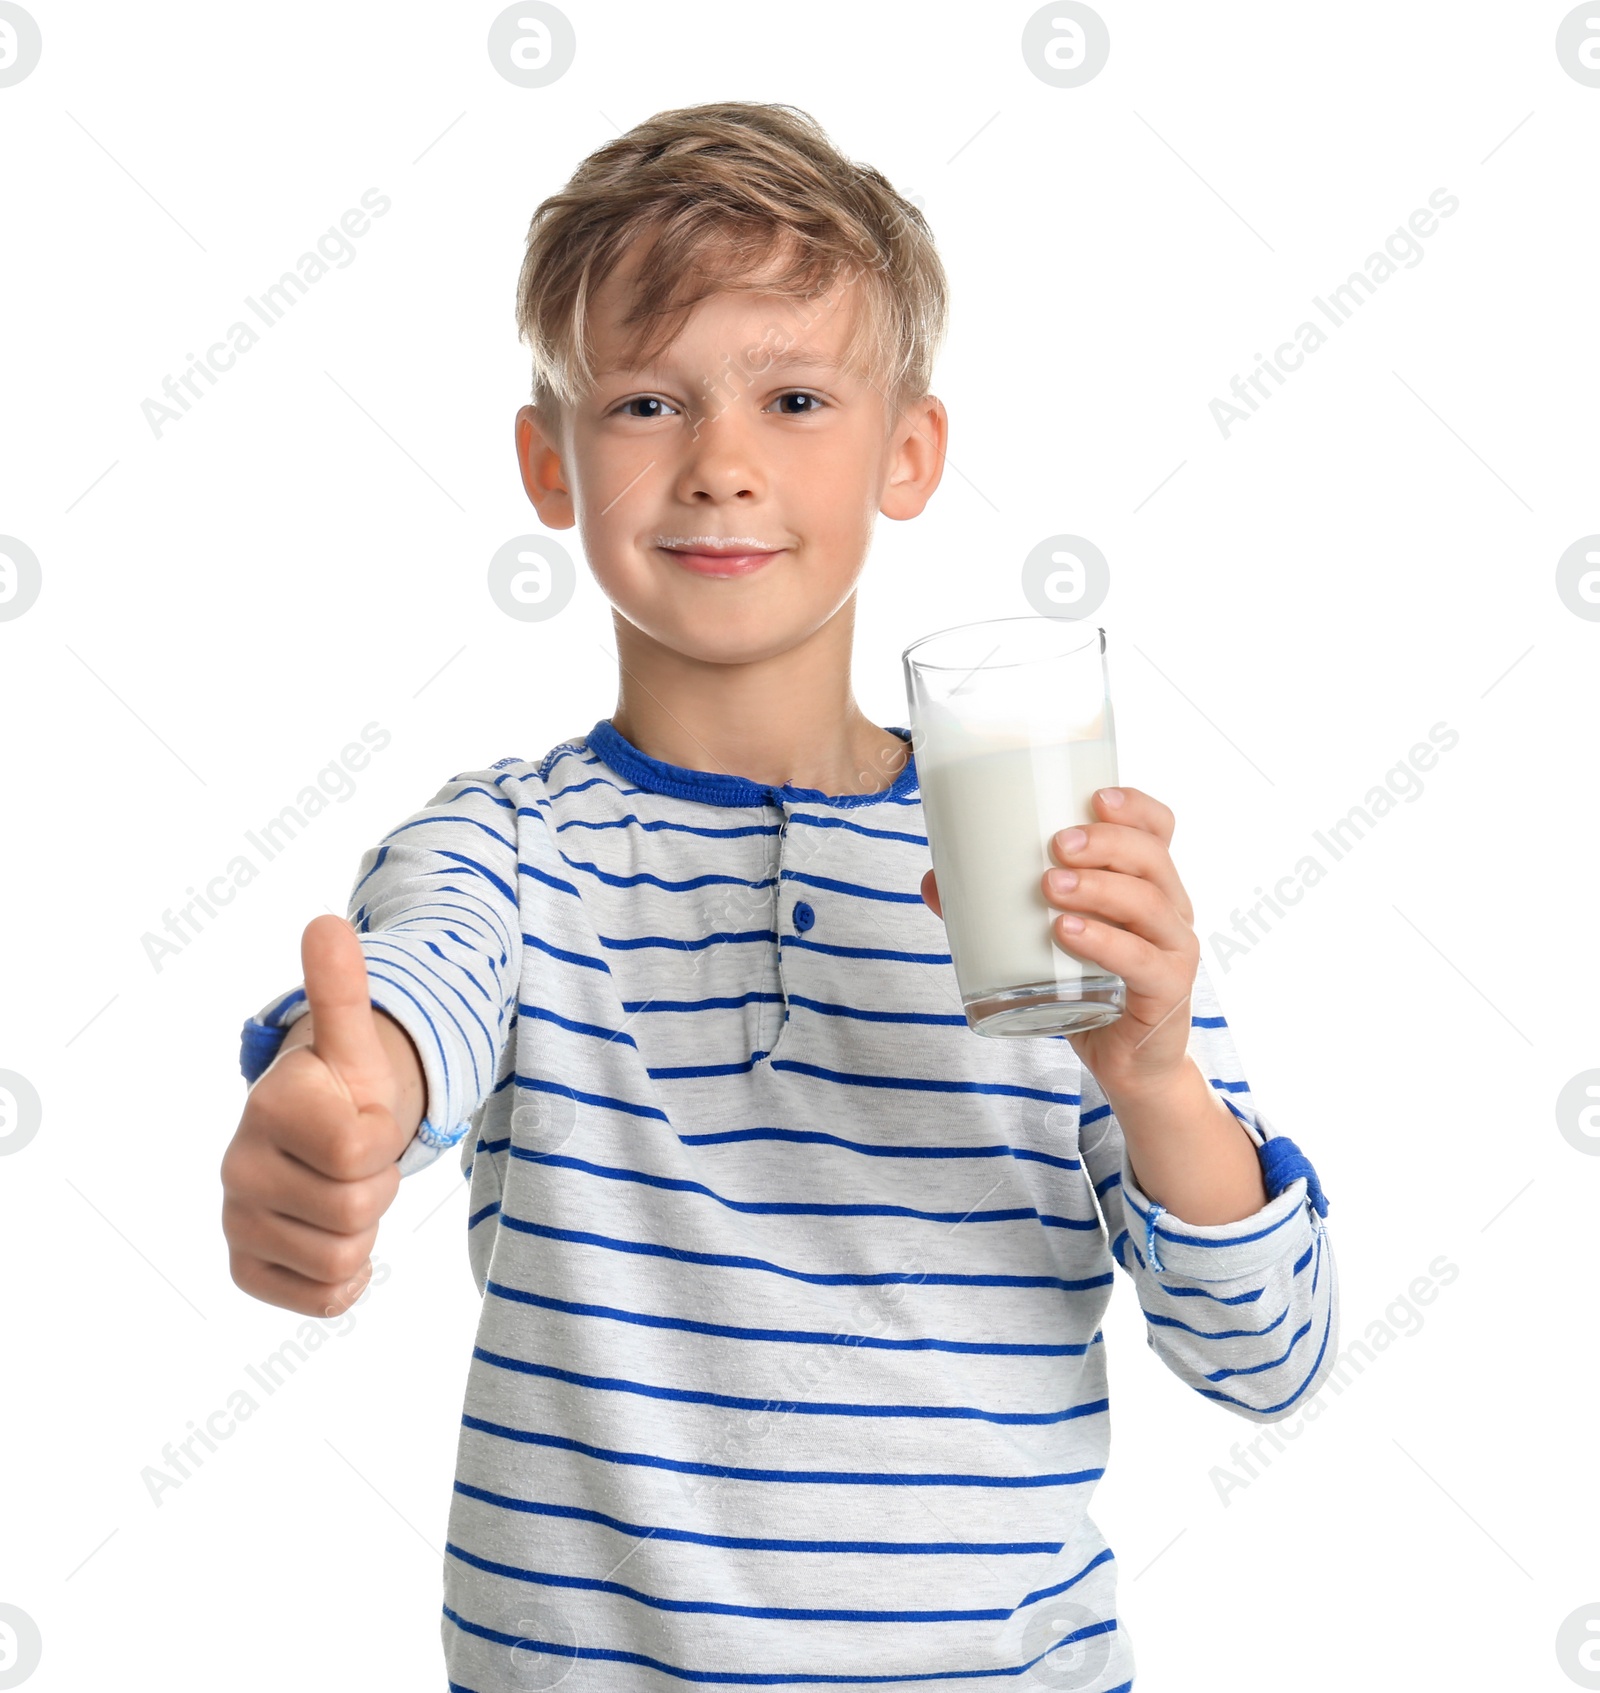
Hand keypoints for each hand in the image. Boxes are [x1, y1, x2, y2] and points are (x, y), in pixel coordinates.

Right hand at [220, 916, 413, 1316]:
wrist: (322, 1135)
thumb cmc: (345, 1088)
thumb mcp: (356, 1041)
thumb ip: (343, 991)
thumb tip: (327, 923)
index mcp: (271, 1106)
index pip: (361, 1150)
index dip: (383, 1137)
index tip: (363, 1117)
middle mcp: (238, 1167)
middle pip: (355, 1209)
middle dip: (377, 1186)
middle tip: (358, 1160)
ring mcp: (238, 1222)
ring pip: (342, 1258)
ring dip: (363, 1228)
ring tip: (342, 1188)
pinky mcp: (247, 1269)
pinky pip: (323, 1298)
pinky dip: (347, 1276)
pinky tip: (334, 1235)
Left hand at [920, 786, 1199, 1097]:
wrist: (1126, 1064)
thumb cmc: (1087, 987)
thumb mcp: (1045, 941)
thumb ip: (994, 911)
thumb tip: (932, 881)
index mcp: (1147, 884)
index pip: (1158, 829)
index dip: (1134, 807)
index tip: (1094, 796)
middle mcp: (1170, 910)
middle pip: (1152, 858)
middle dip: (1105, 843)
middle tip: (1055, 845)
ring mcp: (1173, 951)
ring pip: (1149, 904)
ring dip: (1098, 887)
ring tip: (1049, 886)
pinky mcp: (1166, 992)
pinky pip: (1142, 961)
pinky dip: (1105, 943)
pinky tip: (1067, 932)